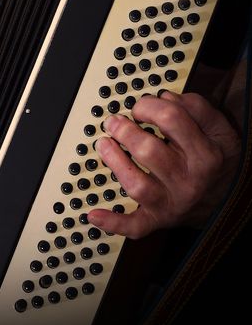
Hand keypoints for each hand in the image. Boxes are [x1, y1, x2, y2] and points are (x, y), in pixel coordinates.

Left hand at [87, 90, 240, 238]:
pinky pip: (135, 227)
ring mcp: (171, 202)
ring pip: (137, 185)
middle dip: (125, 130)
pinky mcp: (158, 219)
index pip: (170, 119)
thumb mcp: (219, 129)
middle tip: (114, 121)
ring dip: (114, 162)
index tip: (141, 107)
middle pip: (148, 151)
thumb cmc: (217, 160)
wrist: (229, 199)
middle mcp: (188, 181)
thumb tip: (165, 97)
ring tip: (103, 144)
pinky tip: (94, 214)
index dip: (149, 105)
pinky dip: (114, 223)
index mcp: (204, 154)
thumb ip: (196, 108)